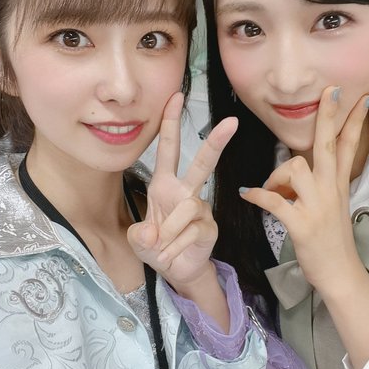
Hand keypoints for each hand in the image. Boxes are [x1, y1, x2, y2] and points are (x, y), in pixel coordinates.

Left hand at [127, 92, 237, 292]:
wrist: (176, 270)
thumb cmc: (156, 246)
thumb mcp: (137, 241)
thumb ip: (139, 236)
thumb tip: (152, 232)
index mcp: (164, 185)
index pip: (167, 149)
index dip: (170, 123)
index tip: (176, 97)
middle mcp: (184, 192)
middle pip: (201, 163)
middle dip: (216, 142)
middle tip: (231, 122)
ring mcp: (200, 208)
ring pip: (187, 208)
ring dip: (169, 232)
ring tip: (161, 248)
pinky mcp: (210, 227)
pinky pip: (192, 231)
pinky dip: (175, 247)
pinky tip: (170, 255)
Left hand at [239, 87, 368, 293]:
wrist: (340, 274)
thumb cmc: (332, 240)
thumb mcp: (333, 206)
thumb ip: (320, 184)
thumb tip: (296, 168)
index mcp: (338, 185)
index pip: (349, 146)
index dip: (354, 120)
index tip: (361, 96)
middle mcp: (331, 191)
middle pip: (329, 145)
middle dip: (328, 117)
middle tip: (331, 91)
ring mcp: (318, 207)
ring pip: (295, 168)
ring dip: (276, 175)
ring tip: (271, 190)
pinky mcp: (302, 225)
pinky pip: (275, 202)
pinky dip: (258, 195)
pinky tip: (248, 194)